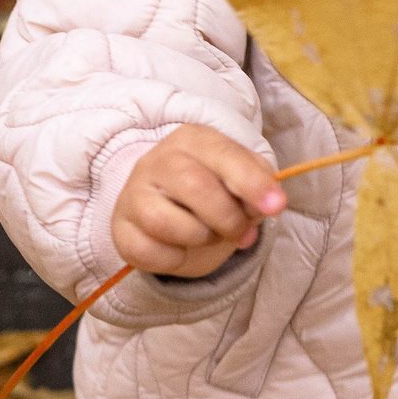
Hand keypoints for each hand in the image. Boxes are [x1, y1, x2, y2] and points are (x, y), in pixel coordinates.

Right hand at [111, 125, 286, 277]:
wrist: (164, 203)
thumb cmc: (210, 188)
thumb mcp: (239, 178)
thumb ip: (258, 186)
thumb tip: (269, 206)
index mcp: (192, 139)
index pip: (224, 156)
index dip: (252, 183)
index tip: (276, 206)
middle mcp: (157, 160)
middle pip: (194, 186)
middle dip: (227, 217)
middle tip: (240, 231)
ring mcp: (134, 193)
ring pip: (165, 222)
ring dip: (199, 238)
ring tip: (208, 236)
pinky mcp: (121, 229)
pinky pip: (147, 251)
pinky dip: (174, 259)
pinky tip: (182, 249)